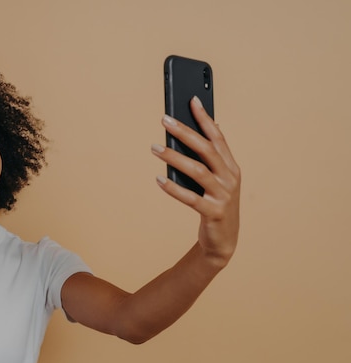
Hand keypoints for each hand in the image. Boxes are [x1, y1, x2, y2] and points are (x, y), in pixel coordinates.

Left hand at [153, 97, 240, 266]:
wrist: (223, 240)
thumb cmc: (214, 204)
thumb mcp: (215, 180)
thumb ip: (209, 159)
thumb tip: (199, 132)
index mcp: (230, 167)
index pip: (218, 137)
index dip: (205, 118)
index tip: (192, 99)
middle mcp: (229, 178)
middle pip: (206, 149)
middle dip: (185, 132)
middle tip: (164, 119)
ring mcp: (223, 196)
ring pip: (197, 171)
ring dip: (174, 157)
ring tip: (154, 148)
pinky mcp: (213, 212)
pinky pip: (191, 198)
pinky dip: (173, 189)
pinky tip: (158, 180)